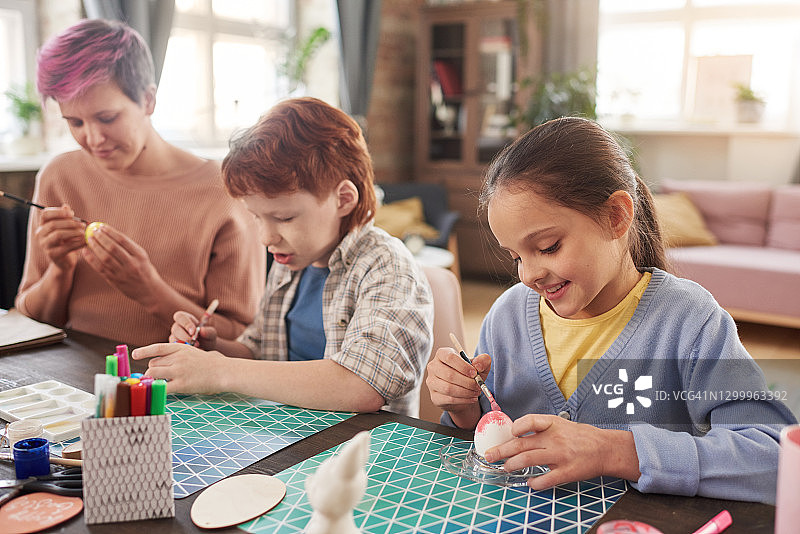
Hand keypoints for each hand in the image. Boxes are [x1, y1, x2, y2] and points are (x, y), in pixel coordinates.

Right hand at [34, 205, 85, 270]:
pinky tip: (86, 241)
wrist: (65, 262)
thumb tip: (66, 206)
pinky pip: (67, 246)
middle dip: (70, 223)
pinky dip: (78, 243)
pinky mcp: (54, 255)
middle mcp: (41, 235)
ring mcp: (46, 246)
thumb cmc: (67, 242)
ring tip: (83, 233)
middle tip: (83, 225)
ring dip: (74, 232)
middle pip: (53, 224)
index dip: (58, 212)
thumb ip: (66, 218)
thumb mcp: (66, 229)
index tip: (72, 214)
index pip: (45, 214)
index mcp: (43, 226)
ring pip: (58, 234)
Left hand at [82, 223, 163, 302]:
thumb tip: (109, 233)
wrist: (149, 291)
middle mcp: (132, 264)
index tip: (102, 226)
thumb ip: (128, 247)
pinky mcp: (115, 281)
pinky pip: (100, 268)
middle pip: (113, 248)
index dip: (110, 232)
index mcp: (140, 256)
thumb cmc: (144, 270)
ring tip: (89, 239)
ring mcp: (123, 273)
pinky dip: (91, 259)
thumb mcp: (142, 257)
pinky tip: (86, 252)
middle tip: (93, 231)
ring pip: (105, 258)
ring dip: (95, 247)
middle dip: (101, 238)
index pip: (123, 240)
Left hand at [132, 343, 226, 393]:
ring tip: (158, 384)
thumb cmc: (209, 364)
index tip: (135, 355)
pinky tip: (159, 392)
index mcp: (180, 348)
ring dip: (152, 380)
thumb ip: (176, 356)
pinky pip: (161, 387)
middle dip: (153, 371)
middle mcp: (177, 358)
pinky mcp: (181, 384)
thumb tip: (157, 363)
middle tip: (158, 378)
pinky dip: (156, 390)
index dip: (144, 351)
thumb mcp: (192, 353)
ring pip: (152, 374)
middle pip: (153, 364)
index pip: (157, 348)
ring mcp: (179, 371)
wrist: (223, 371)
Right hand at [169, 310, 217, 349]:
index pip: (180, 316)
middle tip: (196, 344)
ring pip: (174, 340)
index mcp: (185, 318)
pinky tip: (192, 354)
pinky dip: (183, 352)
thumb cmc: (207, 338)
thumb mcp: (211, 334)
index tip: (193, 332)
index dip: (186, 323)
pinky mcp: (173, 346)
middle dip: (186, 337)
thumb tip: (201, 331)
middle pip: (176, 329)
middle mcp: (177, 326)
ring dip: (184, 345)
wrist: (206, 349)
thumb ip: (209, 331)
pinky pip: (174, 349)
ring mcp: (174, 337)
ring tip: (196, 349)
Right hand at [426, 347, 490, 415]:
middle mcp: (433, 367)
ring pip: (448, 388)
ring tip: (476, 392)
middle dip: (467, 382)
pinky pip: (449, 399)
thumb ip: (482, 361)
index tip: (474, 373)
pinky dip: (463, 400)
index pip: (449, 357)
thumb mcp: (480, 365)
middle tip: (478, 386)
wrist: (463, 392)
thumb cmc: (469, 374)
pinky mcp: (435, 397)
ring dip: (466, 392)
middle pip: (449, 374)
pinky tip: (472, 398)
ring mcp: (431, 382)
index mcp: (442, 354)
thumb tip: (478, 365)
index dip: (463, 366)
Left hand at [483, 414, 639, 489]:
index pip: (530, 421)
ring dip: (512, 465)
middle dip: (501, 451)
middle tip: (489, 455)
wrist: (605, 448)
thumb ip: (541, 429)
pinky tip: (530, 482)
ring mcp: (560, 456)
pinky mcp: (567, 472)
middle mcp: (554, 439)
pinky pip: (545, 479)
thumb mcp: (560, 424)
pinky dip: (534, 482)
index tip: (509, 433)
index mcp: (552, 424)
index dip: (516, 426)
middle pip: (521, 444)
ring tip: (505, 468)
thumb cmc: (580, 436)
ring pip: (528, 460)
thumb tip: (516, 435)